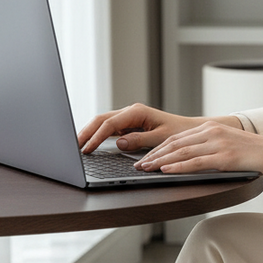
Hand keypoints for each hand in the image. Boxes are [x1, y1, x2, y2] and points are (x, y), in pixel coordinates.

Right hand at [77, 103, 202, 154]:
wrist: (189, 129)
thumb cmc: (179, 131)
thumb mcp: (162, 137)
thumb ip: (140, 139)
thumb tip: (119, 142)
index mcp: (137, 112)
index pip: (110, 124)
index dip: (96, 137)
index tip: (86, 149)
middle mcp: (131, 112)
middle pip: (101, 119)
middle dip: (86, 132)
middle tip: (73, 147)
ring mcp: (129, 118)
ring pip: (103, 122)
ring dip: (89, 132)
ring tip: (77, 146)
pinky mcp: (129, 124)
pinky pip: (109, 128)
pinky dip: (97, 134)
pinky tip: (90, 143)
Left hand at [134, 120, 262, 178]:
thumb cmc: (258, 154)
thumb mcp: (231, 146)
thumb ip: (212, 148)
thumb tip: (194, 160)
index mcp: (212, 128)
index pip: (178, 138)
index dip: (159, 149)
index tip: (146, 158)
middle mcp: (213, 132)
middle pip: (175, 143)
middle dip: (154, 155)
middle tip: (139, 166)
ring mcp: (219, 144)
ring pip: (181, 152)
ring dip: (159, 162)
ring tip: (145, 170)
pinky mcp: (225, 157)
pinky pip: (196, 162)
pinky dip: (177, 167)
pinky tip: (165, 171)